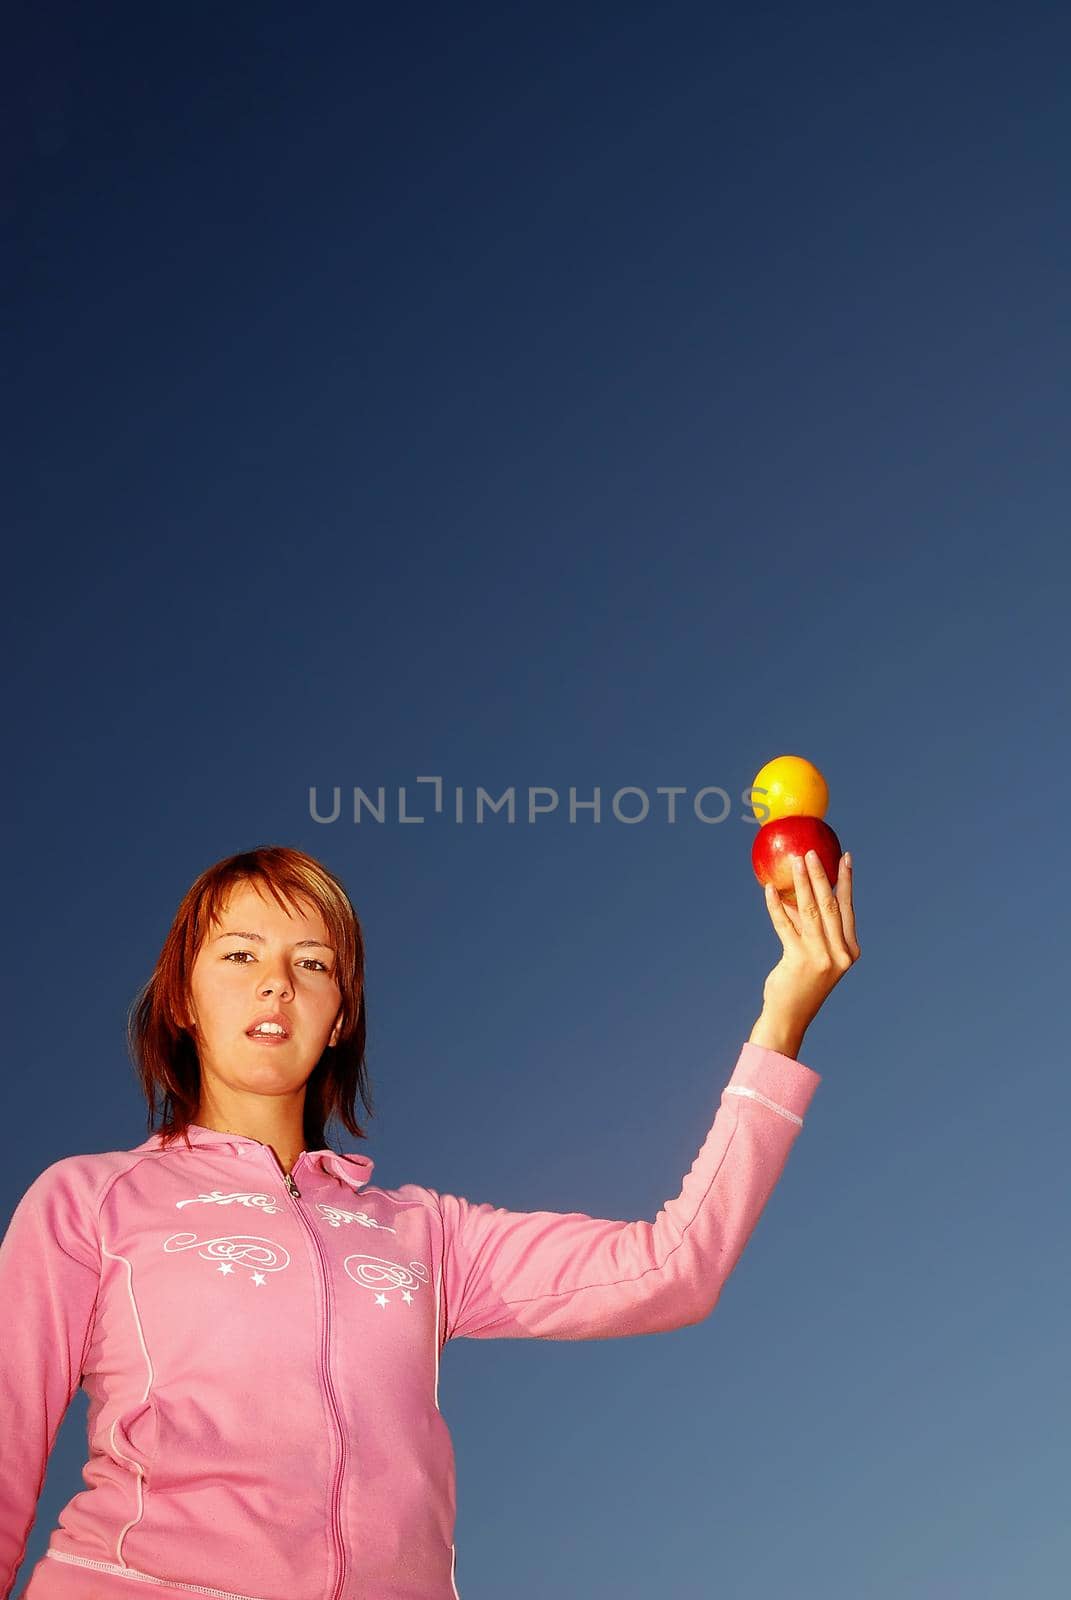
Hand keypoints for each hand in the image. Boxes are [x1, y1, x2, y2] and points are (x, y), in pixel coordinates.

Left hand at [758, 851, 860, 1036]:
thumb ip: (810, 927)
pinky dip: (776, 906)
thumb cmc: (801, 983)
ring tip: (794, 862)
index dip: (846, 881)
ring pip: (809, 911)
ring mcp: (821, 957)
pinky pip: (785, 925)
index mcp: (850, 950)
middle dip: (820, 875)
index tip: (844, 858)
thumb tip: (794, 892)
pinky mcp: (799, 960)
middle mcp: (840, 953)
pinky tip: (769, 890)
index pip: (848, 908)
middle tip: (811, 852)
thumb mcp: (813, 953)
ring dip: (800, 883)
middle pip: (830, 905)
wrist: (790, 1017)